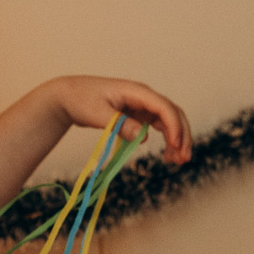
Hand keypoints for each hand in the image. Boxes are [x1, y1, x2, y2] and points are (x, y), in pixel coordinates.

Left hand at [47, 76, 192, 164]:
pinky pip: (159, 127)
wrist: (69, 97)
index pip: (163, 107)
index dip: (173, 126)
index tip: (175, 146)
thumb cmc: (80, 100)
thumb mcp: (97, 113)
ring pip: (169, 122)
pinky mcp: (138, 116)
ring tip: (177, 161)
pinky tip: (167, 156)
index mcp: (136, 92)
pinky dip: (166, 141)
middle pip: (173, 113)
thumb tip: (142, 137)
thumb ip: (119, 124)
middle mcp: (144, 97)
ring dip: (177, 140)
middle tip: (184, 158)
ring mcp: (142, 106)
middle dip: (182, 135)